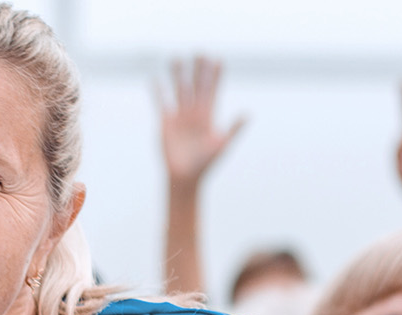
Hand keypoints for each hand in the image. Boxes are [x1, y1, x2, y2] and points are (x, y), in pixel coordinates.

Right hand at [156, 56, 245, 189]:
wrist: (185, 176)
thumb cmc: (205, 164)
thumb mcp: (222, 145)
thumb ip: (233, 129)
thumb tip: (247, 114)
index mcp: (208, 116)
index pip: (212, 90)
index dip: (216, 76)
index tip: (218, 60)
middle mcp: (194, 113)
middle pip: (196, 86)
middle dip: (198, 70)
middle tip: (199, 52)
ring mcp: (180, 116)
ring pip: (179, 90)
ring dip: (178, 75)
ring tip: (177, 58)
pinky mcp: (165, 122)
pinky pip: (161, 103)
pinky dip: (157, 91)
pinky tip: (154, 79)